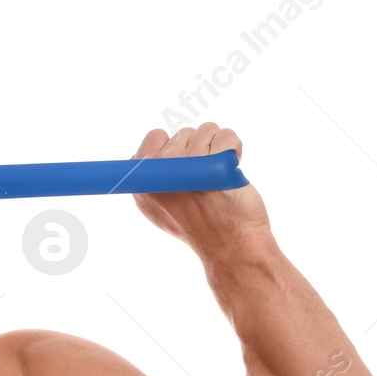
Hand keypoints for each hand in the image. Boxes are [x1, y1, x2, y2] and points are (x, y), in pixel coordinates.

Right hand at [132, 124, 272, 261]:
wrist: (230, 246)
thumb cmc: (198, 225)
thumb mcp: (160, 208)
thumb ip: (152, 179)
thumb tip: (150, 158)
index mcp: (143, 183)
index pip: (154, 137)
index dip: (171, 145)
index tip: (182, 165)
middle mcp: (162, 173)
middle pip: (182, 133)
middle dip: (198, 147)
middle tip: (203, 175)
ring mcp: (188, 167)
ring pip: (206, 130)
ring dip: (217, 146)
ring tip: (218, 172)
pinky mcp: (216, 165)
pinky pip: (226, 135)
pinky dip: (233, 147)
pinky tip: (231, 167)